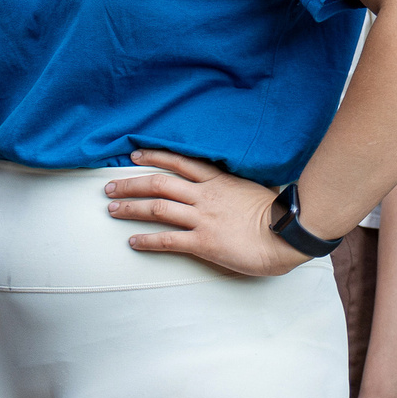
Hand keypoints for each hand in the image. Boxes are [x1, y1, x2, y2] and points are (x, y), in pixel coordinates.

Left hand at [103, 149, 300, 277]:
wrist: (288, 233)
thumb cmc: (275, 214)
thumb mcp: (251, 189)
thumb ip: (231, 188)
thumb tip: (223, 189)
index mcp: (217, 180)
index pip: (179, 162)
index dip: (154, 156)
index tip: (135, 154)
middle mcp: (205, 196)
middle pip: (158, 184)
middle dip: (130, 184)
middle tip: (109, 186)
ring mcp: (203, 218)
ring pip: (157, 208)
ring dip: (131, 208)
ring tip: (112, 209)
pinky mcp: (203, 243)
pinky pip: (168, 240)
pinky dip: (147, 240)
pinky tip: (133, 242)